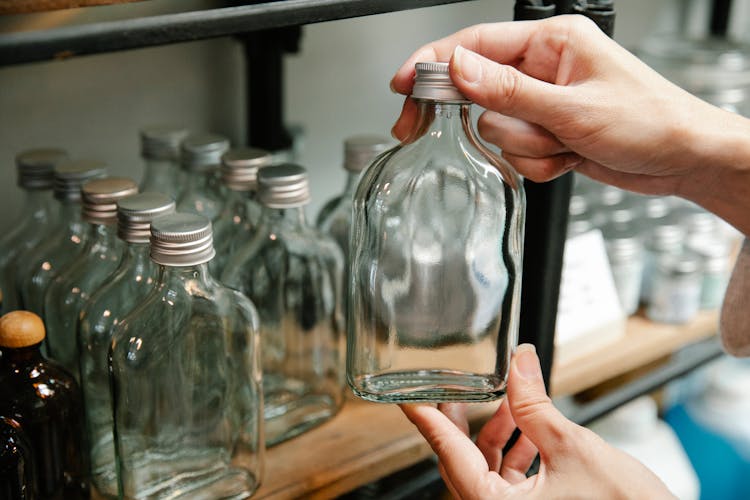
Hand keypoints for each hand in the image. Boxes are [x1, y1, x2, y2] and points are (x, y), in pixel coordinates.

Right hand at [390, 15, 749, 235]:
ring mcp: (544, 105)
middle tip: (421, 130)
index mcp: (550, 42)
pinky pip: (517, 154)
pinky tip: (570, 158)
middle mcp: (543, 70)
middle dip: (488, 120)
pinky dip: (539, 163)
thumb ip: (508, 90)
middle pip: (478, 93)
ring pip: (498, 131)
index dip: (433, 64)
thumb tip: (456, 67)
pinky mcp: (549, 134)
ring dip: (528, 147)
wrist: (685, 160)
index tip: (402, 84)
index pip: (474, 45)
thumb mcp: (572, 108)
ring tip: (566, 144)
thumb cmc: (649, 121)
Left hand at [400, 344, 673, 498]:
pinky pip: (510, 478)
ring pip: (488, 468)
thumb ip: (537, 403)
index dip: (426, 420)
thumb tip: (520, 360)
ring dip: (497, 432)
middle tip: (454, 387)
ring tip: (506, 398)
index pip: (448, 453)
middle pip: (463, 460)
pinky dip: (516, 449)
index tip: (406, 397)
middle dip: (463, 420)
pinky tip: (528, 426)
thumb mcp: (573, 447)